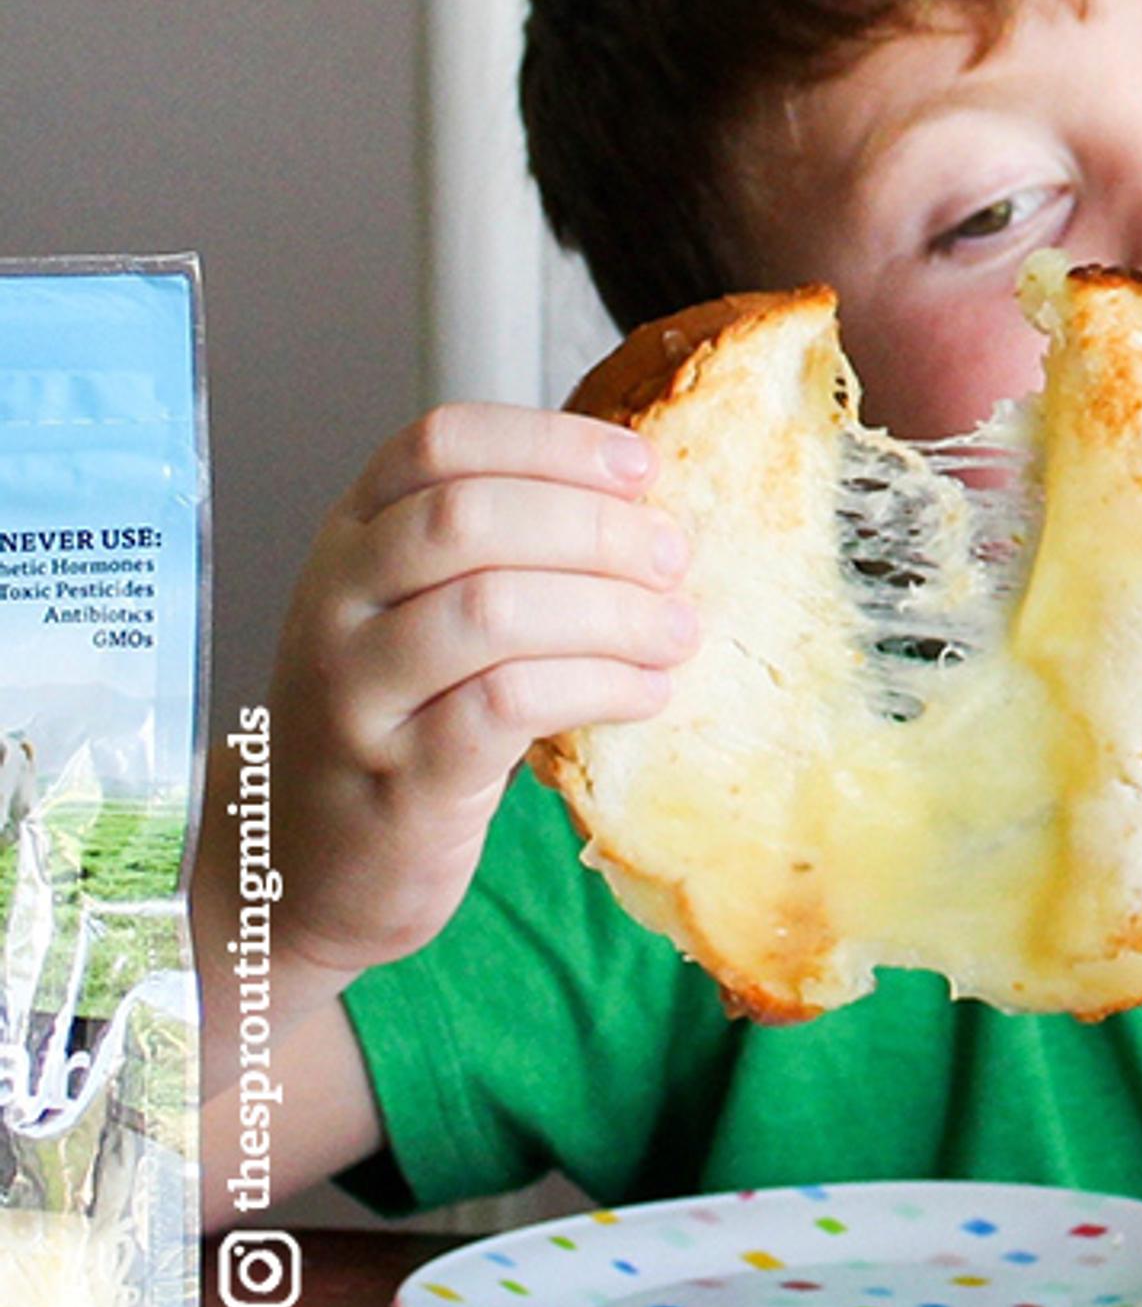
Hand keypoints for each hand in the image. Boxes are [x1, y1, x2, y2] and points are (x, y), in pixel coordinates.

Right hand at [268, 406, 696, 974]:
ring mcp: (357, 693)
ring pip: (491, 608)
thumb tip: (649, 508)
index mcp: (351, 538)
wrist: (302, 863)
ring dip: (611, 612)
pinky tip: (645, 693)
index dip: (551, 442)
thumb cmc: (396, 722)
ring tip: (674, 633)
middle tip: (672, 558)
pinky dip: (597, 687)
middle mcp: (338, 602)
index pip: (440, 443)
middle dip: (595, 528)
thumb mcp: (418, 615)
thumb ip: (502, 554)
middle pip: (470, 517)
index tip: (641, 468)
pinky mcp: (399, 779)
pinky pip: (506, 705)